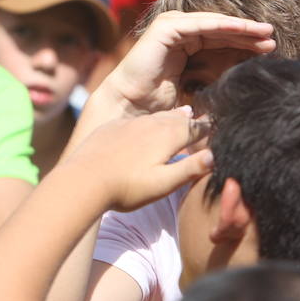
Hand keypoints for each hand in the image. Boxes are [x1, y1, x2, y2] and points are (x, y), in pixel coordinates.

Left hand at [59, 106, 213, 211]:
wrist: (82, 180)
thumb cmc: (126, 187)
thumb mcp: (163, 183)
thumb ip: (190, 168)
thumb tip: (214, 155)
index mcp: (167, 136)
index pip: (195, 128)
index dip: (207, 129)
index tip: (217, 127)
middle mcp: (149, 124)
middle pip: (177, 119)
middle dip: (190, 120)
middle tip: (200, 118)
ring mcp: (127, 124)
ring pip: (155, 117)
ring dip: (170, 116)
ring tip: (182, 113)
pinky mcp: (109, 128)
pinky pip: (133, 121)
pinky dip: (145, 122)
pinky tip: (143, 125)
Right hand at [99, 11, 274, 115]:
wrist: (132, 108)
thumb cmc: (159, 106)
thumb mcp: (197, 91)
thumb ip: (215, 83)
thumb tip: (242, 91)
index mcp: (184, 45)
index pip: (221, 39)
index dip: (245, 44)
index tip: (270, 52)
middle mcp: (178, 31)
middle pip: (221, 29)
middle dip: (248, 35)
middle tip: (273, 40)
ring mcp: (171, 26)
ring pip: (214, 23)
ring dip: (242, 27)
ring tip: (266, 33)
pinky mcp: (166, 27)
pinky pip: (202, 23)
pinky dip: (225, 25)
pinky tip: (245, 30)